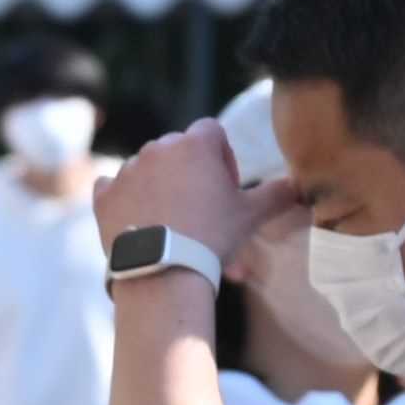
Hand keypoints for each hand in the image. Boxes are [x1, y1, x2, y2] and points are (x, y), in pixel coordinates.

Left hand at [96, 118, 280, 263]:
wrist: (165, 272)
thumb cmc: (213, 238)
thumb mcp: (252, 216)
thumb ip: (278, 194)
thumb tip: (300, 184)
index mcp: (195, 144)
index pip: (212, 132)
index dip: (222, 157)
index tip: (225, 187)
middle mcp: (158, 148)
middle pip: (178, 150)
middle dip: (190, 173)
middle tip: (202, 210)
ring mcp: (127, 170)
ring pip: (147, 169)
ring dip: (160, 187)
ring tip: (172, 223)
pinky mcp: (104, 194)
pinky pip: (113, 187)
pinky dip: (125, 200)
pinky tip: (139, 221)